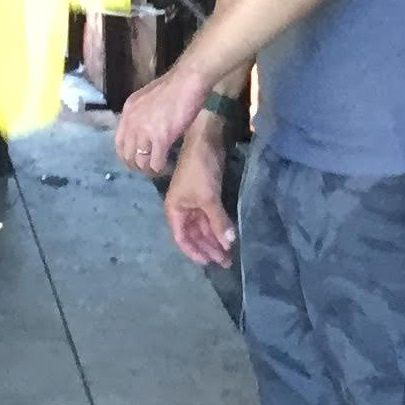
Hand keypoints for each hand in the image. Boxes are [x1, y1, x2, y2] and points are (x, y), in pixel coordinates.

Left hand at [113, 61, 210, 175]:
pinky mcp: (161, 139)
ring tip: (158, 169)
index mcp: (128, 111)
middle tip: (149, 167)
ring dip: (149, 169)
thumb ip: (142, 114)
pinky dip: (161, 168)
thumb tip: (144, 130)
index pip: (119, 143)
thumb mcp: (147, 98)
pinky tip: (167, 166)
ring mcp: (145, 131)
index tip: (138, 160)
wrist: (187, 80)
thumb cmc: (173, 86)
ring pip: (140, 162)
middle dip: (137, 165)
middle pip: (127, 156)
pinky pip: (156, 163)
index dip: (127, 156)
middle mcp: (132, 122)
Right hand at [163, 131, 235, 268]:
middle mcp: (182, 210)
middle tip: (226, 262)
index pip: (182, 239)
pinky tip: (229, 236)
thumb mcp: (208, 198)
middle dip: (209, 248)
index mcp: (174, 211)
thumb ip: (218, 222)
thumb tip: (229, 243)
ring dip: (216, 239)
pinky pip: (211, 217)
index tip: (210, 264)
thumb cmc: (199, 171)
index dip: (195, 253)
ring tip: (230, 254)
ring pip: (204, 227)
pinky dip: (219, 227)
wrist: (206, 141)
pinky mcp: (206, 196)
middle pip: (195, 235)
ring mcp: (194, 203)